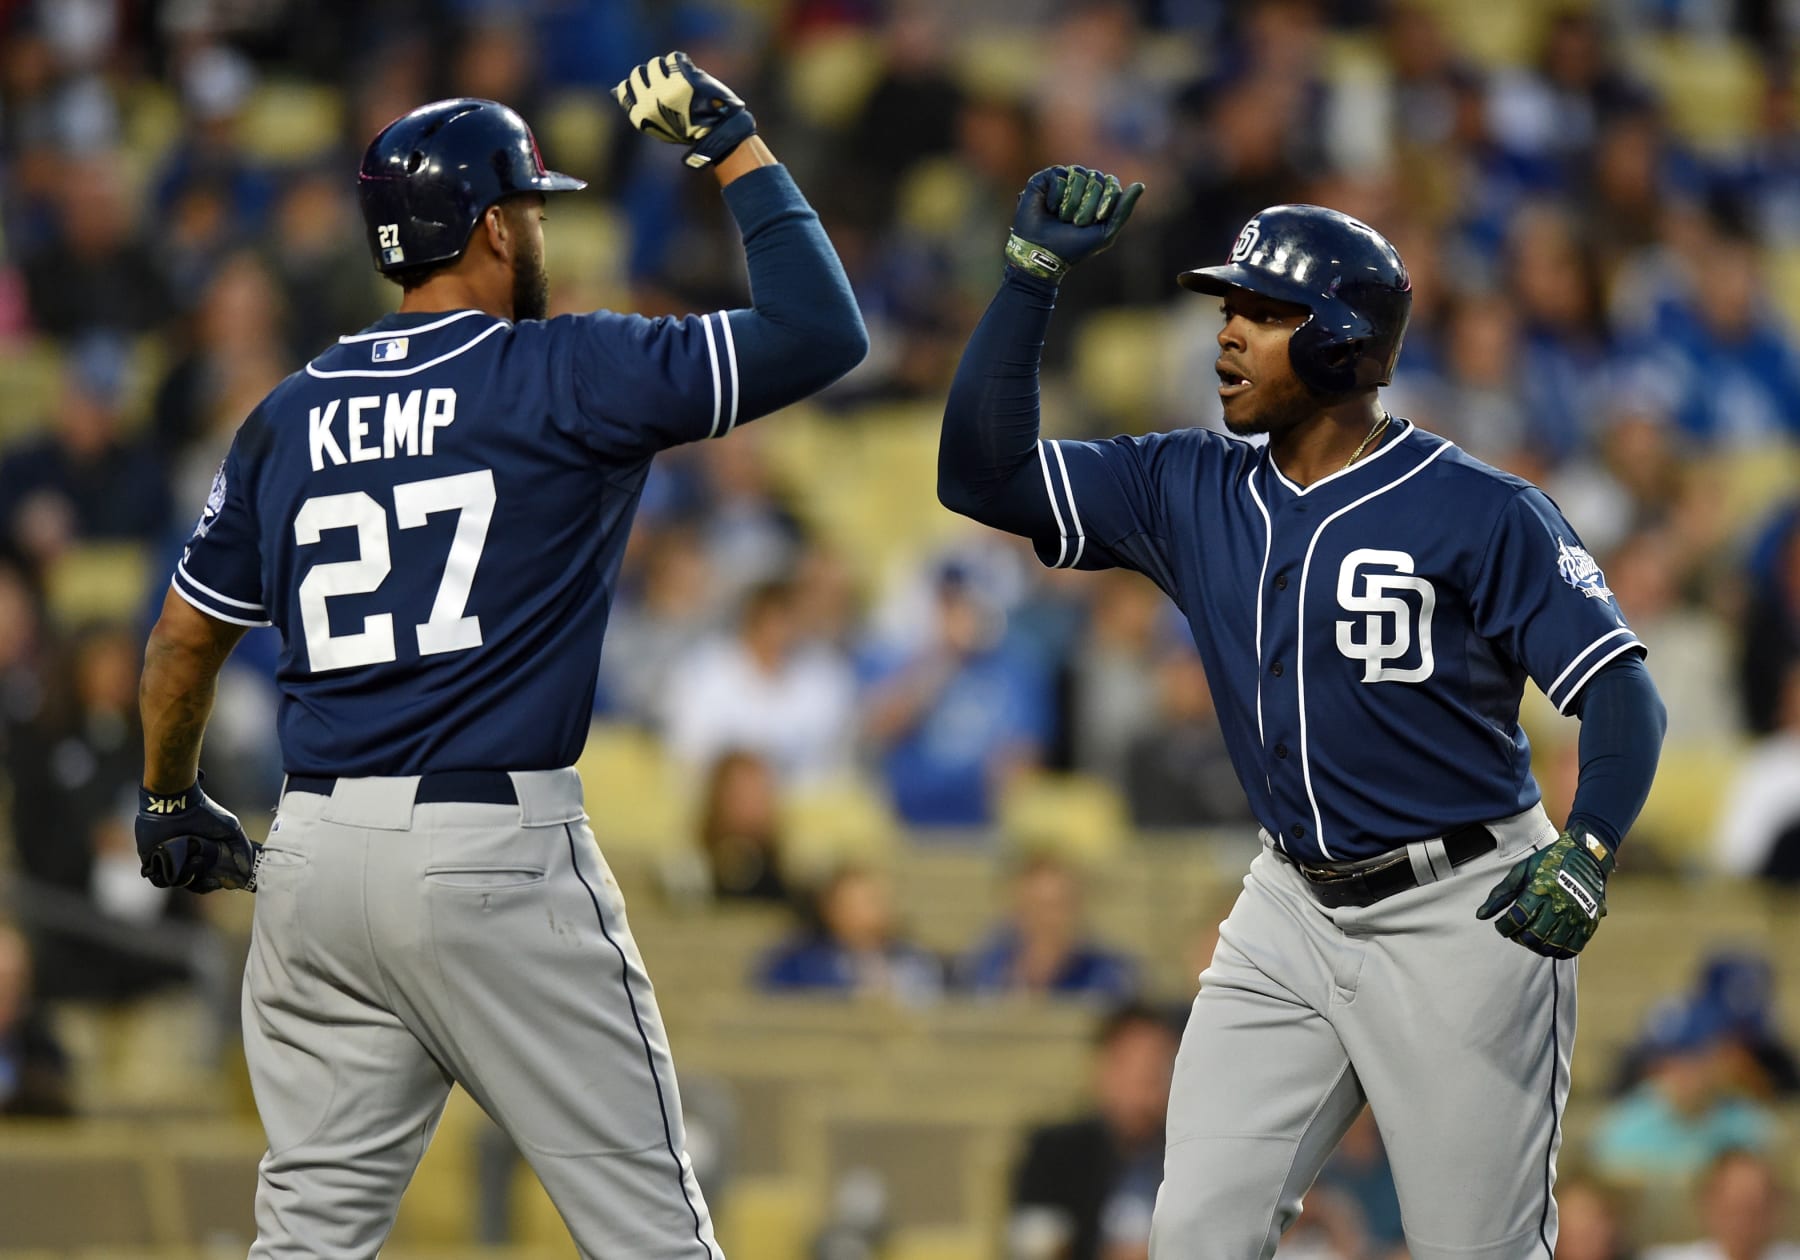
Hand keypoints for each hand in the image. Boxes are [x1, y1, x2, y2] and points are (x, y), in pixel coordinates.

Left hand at [136, 781, 258, 892]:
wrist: (176, 803)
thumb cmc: (204, 814)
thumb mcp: (231, 829)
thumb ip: (242, 849)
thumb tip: (246, 873)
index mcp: (203, 857)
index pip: (208, 880)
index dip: (213, 883)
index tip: (217, 880)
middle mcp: (185, 861)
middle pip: (192, 884)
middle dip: (199, 881)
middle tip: (202, 865)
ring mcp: (167, 862)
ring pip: (176, 882)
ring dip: (184, 876)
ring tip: (189, 858)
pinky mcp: (151, 860)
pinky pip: (157, 879)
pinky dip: (164, 876)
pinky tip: (173, 861)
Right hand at [613, 50, 756, 169]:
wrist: (717, 133)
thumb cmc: (687, 128)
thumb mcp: (659, 124)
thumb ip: (639, 106)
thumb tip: (615, 90)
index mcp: (640, 117)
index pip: (624, 88)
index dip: (639, 84)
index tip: (653, 87)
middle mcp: (649, 103)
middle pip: (638, 72)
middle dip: (652, 73)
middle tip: (668, 81)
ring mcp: (665, 91)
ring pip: (655, 63)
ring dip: (667, 66)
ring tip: (680, 77)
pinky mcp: (682, 80)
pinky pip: (674, 57)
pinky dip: (682, 61)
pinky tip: (690, 72)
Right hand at [1006, 165, 1144, 283]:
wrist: (1042, 254)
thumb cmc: (1073, 247)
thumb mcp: (1105, 232)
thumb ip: (1124, 210)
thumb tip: (1140, 185)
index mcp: (1098, 195)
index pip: (1111, 184)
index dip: (1104, 203)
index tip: (1093, 222)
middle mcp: (1082, 184)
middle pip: (1097, 178)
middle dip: (1088, 206)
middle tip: (1075, 223)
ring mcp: (1063, 179)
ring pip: (1079, 174)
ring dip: (1071, 202)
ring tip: (1062, 217)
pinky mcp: (1044, 179)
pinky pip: (1060, 175)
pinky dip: (1056, 196)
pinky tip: (1049, 208)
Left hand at [1476, 829, 1613, 958]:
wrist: (1586, 855)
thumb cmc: (1550, 861)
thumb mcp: (1521, 871)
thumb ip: (1501, 894)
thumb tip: (1481, 915)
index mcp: (1539, 890)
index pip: (1516, 919)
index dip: (1504, 927)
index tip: (1501, 925)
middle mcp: (1559, 905)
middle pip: (1533, 936)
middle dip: (1518, 938)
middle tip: (1515, 932)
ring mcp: (1576, 916)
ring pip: (1552, 945)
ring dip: (1536, 946)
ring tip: (1531, 937)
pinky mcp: (1589, 922)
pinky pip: (1573, 948)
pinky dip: (1558, 951)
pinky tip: (1550, 944)